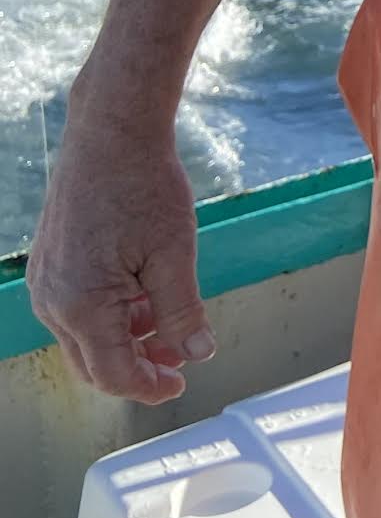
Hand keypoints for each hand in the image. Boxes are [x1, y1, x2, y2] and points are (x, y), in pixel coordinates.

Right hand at [25, 106, 214, 402]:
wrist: (111, 131)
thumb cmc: (144, 184)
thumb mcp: (174, 253)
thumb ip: (183, 312)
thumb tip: (198, 353)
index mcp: (83, 305)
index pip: (114, 374)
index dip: (150, 386)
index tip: (182, 382)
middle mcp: (52, 300)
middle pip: (94, 363)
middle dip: (138, 367)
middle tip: (180, 360)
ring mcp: (46, 281)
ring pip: (86, 336)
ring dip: (127, 339)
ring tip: (169, 320)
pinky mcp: (50, 263)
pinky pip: (77, 307)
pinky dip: (111, 314)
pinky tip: (145, 294)